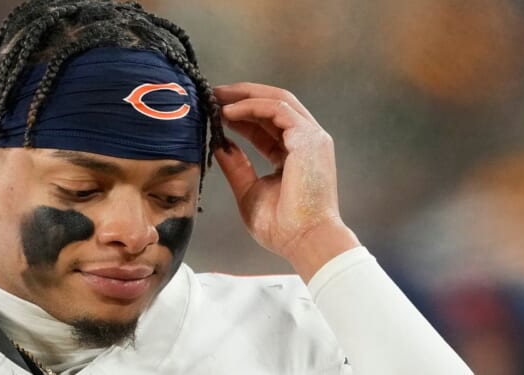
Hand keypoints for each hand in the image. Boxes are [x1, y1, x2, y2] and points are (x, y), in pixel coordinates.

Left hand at [213, 82, 359, 280]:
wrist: (304, 240)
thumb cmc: (282, 226)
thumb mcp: (249, 191)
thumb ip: (236, 166)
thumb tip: (219, 146)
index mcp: (294, 154)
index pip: (267, 124)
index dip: (241, 114)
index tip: (215, 111)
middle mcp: (306, 141)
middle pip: (274, 104)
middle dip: (242, 96)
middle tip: (212, 93)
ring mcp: (311, 137)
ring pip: (278, 100)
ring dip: (245, 95)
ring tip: (216, 97)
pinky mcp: (309, 138)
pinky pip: (278, 109)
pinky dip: (252, 106)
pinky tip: (229, 112)